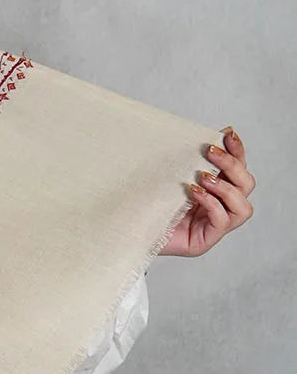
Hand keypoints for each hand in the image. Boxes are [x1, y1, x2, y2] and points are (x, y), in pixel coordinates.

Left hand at [160, 127, 254, 256]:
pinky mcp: (204, 241)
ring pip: (243, 207)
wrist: (126, 226)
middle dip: (232, 165)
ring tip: (202, 177)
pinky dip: (211, 203)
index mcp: (214, 191)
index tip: (227, 135)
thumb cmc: (147, 199)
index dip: (237, 152)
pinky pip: (222, 221)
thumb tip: (219, 132)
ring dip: (225, 188)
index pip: (238, 170)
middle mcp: (218, 209)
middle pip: (246, 185)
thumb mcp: (173, 173)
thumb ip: (195, 157)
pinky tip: (194, 192)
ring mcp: (213, 227)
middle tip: (210, 152)